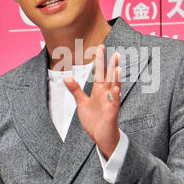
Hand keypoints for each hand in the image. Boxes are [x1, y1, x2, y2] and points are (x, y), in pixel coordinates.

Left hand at [63, 45, 120, 159]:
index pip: (99, 72)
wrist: (100, 137)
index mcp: (98, 90)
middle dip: (111, 65)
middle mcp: (105, 94)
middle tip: (116, 52)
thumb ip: (75, 89)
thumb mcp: (81, 102)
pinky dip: (115, 94)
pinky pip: (115, 102)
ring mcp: (110, 102)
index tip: (101, 47)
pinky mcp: (112, 112)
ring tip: (118, 66)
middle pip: (109, 77)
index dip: (100, 60)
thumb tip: (66, 76)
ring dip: (116, 77)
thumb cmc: (94, 120)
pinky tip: (115, 87)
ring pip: (114, 87)